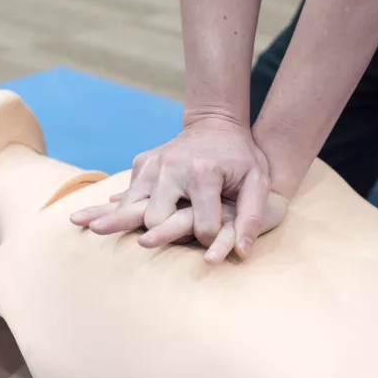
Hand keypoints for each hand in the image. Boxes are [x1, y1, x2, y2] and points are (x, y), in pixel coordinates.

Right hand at [71, 115, 287, 261]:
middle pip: (155, 222)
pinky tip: (127, 214)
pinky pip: (129, 195)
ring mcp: (151, 164)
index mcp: (202, 174)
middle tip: (172, 239)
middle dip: (165, 236)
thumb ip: (252, 217)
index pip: (201, 227)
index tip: (215, 242)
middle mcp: (171, 168)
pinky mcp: (140, 162)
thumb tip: (243, 254)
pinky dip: (132, 208)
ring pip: (130, 209)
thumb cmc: (241, 157)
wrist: (215, 124)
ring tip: (119, 234)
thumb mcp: (257, 182)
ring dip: (134, 223)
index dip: (211, 242)